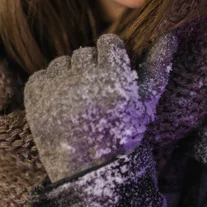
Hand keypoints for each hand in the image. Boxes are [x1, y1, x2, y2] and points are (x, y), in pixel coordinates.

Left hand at [24, 32, 177, 182]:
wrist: (92, 171)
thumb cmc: (125, 132)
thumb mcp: (147, 100)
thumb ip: (159, 64)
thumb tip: (171, 35)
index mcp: (113, 78)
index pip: (109, 42)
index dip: (112, 58)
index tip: (113, 75)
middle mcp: (84, 80)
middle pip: (85, 52)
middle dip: (91, 68)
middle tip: (96, 93)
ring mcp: (57, 90)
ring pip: (62, 62)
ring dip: (69, 76)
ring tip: (78, 100)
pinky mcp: (35, 100)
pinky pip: (41, 76)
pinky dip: (49, 87)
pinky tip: (61, 105)